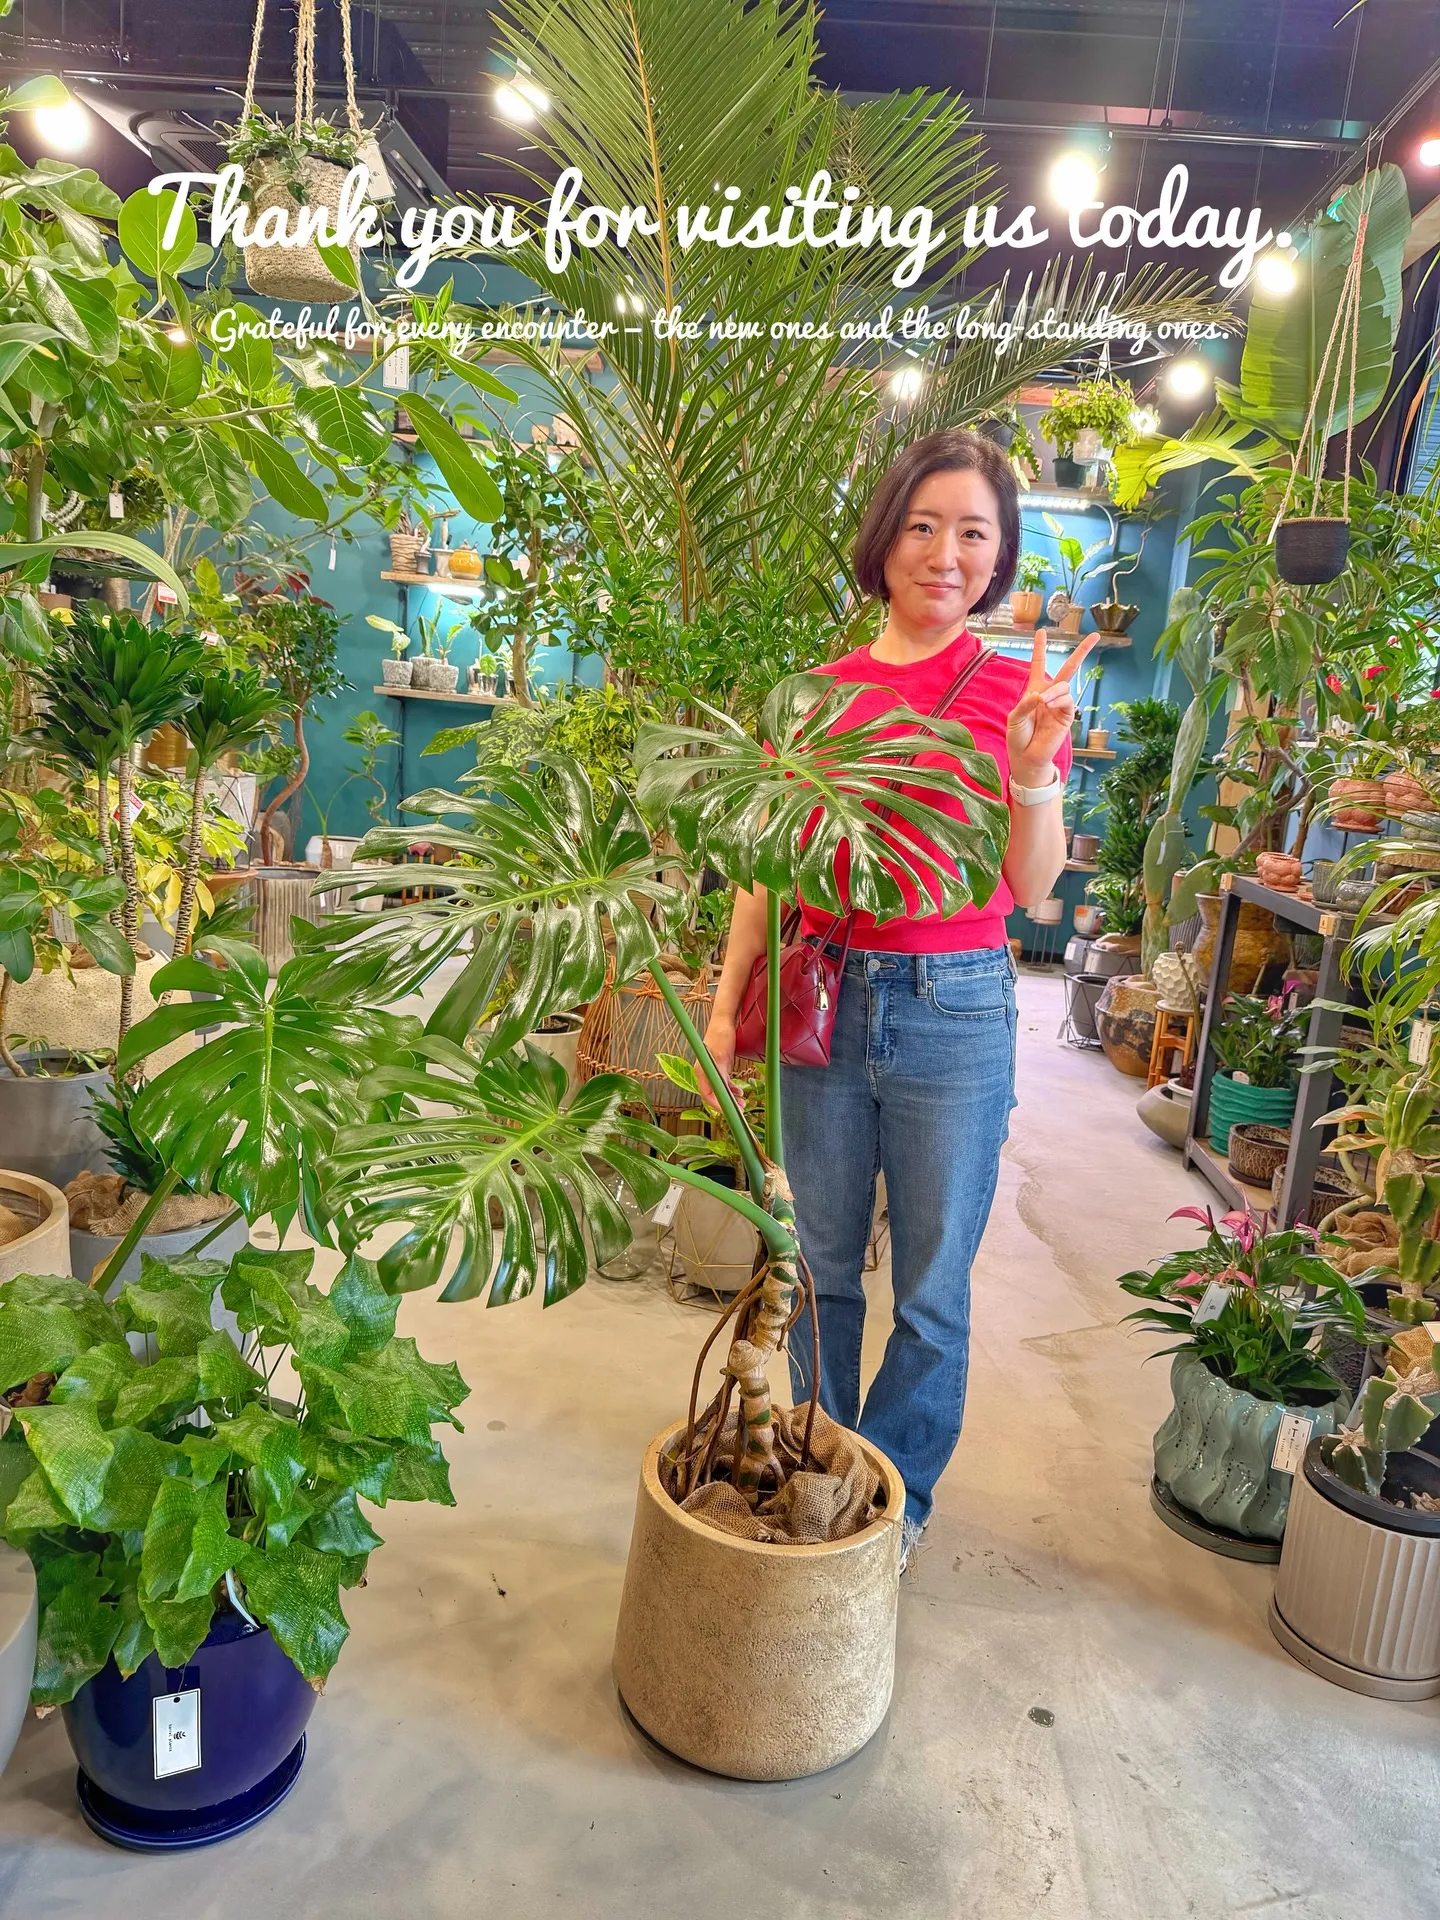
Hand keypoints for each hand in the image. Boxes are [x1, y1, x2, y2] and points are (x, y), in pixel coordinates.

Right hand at [698, 1011, 736, 1107]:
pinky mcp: (720, 1066)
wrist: (724, 1022)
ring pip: (720, 1090)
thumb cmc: (720, 1036)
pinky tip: (740, 1092)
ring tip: (743, 1103)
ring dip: (731, 1098)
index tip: (729, 1111)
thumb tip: (721, 1092)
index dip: (717, 1105)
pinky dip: (732, 1089)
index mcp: (701, 1071)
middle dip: (726, 1104)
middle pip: (713, 1094)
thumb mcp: (722, 1057)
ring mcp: (712, 1070)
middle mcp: (705, 1072)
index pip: (706, 1095)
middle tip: (740, 1110)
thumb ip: (720, 1075)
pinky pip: (724, 1082)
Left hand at [1006, 629, 1096, 784]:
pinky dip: (1059, 699)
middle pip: (1067, 668)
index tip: (1041, 631)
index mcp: (1034, 690)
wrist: (1027, 758)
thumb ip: (1026, 703)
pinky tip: (1049, 704)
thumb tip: (1041, 694)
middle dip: (1081, 652)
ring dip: (1054, 691)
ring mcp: (1059, 705)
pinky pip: (1067, 701)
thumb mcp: (1015, 718)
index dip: (1040, 648)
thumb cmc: (1018, 737)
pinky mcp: (1067, 716)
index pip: (1039, 664)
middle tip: (1096, 636)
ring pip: (1064, 685)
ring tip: (1042, 701)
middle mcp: (1049, 694)